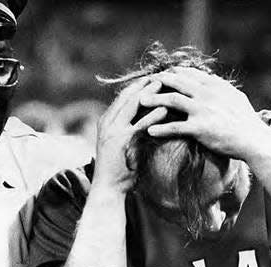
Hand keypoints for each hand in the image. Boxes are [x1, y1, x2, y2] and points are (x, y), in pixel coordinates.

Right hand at [94, 78, 166, 192]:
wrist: (108, 190)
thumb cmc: (119, 171)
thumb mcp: (122, 146)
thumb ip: (129, 131)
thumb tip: (145, 120)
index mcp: (106, 122)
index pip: (123, 97)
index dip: (138, 85)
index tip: (154, 76)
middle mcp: (107, 123)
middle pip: (126, 95)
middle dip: (144, 83)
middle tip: (161, 73)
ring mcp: (112, 131)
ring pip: (131, 105)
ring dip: (148, 93)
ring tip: (165, 84)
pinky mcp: (120, 142)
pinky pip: (138, 124)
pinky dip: (151, 115)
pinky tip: (164, 109)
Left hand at [140, 67, 270, 160]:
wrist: (254, 140)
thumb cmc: (247, 122)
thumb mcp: (235, 98)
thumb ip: (221, 89)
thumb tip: (212, 81)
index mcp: (216, 85)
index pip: (190, 73)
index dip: (173, 73)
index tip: (162, 74)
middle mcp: (207, 94)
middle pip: (177, 82)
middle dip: (158, 81)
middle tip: (144, 83)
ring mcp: (203, 110)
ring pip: (172, 100)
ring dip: (154, 100)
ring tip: (140, 102)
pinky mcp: (200, 128)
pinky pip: (175, 126)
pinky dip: (160, 128)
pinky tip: (150, 130)